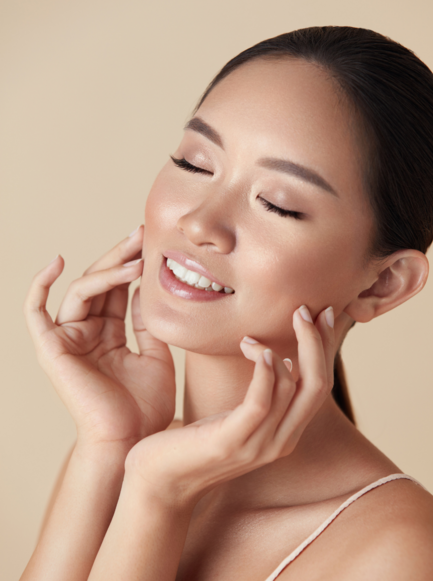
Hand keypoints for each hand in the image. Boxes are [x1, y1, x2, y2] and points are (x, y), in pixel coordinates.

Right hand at [23, 226, 175, 450]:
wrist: (132, 441)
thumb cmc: (145, 406)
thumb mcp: (155, 354)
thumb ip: (146, 321)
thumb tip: (145, 286)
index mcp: (108, 335)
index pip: (117, 290)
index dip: (132, 265)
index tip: (153, 242)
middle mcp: (86, 333)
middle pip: (99, 283)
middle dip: (121, 256)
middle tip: (143, 234)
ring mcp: (68, 339)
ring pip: (81, 290)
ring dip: (107, 270)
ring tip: (136, 259)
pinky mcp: (52, 348)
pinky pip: (35, 312)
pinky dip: (40, 285)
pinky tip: (58, 262)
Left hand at [124, 305, 334, 505]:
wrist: (159, 483)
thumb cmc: (193, 443)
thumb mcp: (235, 416)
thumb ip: (260, 394)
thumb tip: (276, 355)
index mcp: (286, 433)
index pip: (320, 386)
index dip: (325, 348)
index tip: (322, 314)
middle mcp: (282, 441)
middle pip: (318, 385)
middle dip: (317, 342)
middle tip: (303, 310)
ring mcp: (260, 445)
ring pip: (295, 388)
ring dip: (288, 348)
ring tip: (261, 331)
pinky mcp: (233, 441)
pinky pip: (261, 401)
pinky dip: (265, 371)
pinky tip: (257, 348)